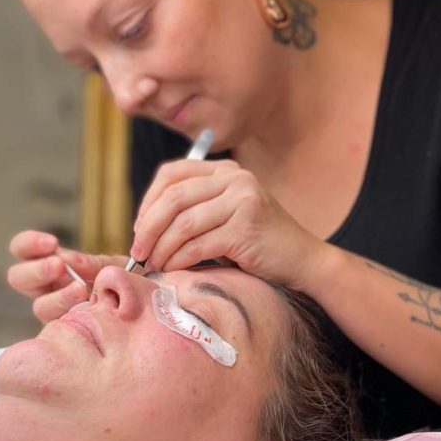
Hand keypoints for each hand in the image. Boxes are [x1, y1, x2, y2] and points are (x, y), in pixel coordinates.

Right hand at [7, 230, 121, 322]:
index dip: (29, 244)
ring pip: (39, 307)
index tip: (52, 242)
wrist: (147, 305)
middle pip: (17, 278)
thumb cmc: (127, 281)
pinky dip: (71, 318)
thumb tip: (70, 260)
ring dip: (57, 296)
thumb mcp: (114, 266)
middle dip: (36, 270)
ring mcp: (56, 312)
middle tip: (59, 265)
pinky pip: (59, 329)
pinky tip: (88, 312)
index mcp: (51, 265)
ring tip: (80, 289)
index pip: (22, 250)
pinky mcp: (68, 332)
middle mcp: (47, 288)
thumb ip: (93, 263)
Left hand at [132, 158, 325, 288]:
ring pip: (182, 224)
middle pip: (173, 197)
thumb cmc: (259, 244)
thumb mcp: (227, 215)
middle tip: (138, 252)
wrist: (303, 260)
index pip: (172, 174)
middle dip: (148, 228)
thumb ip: (195, 210)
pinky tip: (173, 270)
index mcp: (226, 170)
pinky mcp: (246, 228)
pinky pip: (198, 245)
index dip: (148, 201)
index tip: (139, 228)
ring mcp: (242, 201)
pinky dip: (179, 260)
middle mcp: (235, 179)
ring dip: (161, 248)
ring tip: (154, 265)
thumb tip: (144, 226)